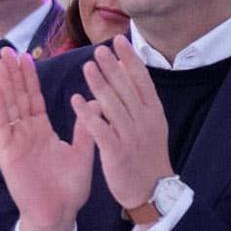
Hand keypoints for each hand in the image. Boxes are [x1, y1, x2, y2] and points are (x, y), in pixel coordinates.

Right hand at [0, 48, 93, 230]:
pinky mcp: (7, 154)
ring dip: (3, 84)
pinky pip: (2, 127)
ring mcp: (15, 142)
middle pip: (17, 97)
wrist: (57, 215)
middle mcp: (25, 133)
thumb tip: (97, 102)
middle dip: (12, 74)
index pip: (33, 98)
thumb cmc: (69, 189)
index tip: (26, 56)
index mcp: (41, 131)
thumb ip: (86, 128)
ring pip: (7, 107)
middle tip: (6, 49)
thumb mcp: (82, 153)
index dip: (29, 78)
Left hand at [70, 38, 175, 216]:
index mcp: (153, 112)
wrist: (152, 190)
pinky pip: (100, 129)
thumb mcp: (150, 125)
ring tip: (87, 66)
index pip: (142, 80)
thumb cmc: (147, 155)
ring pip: (114, 105)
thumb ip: (138, 100)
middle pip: (127, 88)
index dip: (130, 59)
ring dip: (100, 84)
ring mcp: (131, 136)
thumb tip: (125, 69)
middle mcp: (144, 121)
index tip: (119, 40)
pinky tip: (76, 100)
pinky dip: (88, 114)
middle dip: (113, 67)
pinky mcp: (117, 152)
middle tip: (98, 49)